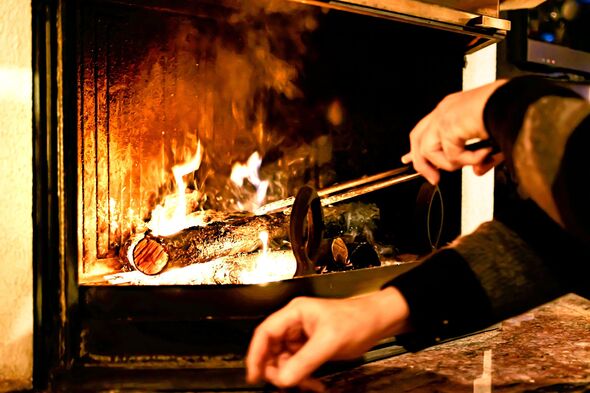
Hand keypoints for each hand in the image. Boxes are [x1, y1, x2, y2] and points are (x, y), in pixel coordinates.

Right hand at [246, 287, 410, 388]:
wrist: (377, 322)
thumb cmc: (355, 322)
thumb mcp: (329, 341)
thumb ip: (305, 361)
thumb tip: (282, 380)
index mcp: (294, 313)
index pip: (265, 332)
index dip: (255, 354)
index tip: (254, 376)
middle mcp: (293, 323)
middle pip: (272, 348)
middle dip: (277, 369)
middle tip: (287, 385)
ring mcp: (302, 336)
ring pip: (285, 360)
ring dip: (292, 375)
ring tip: (310, 386)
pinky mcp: (311, 347)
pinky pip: (298, 365)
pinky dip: (303, 376)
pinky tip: (315, 384)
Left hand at [402, 80, 507, 184]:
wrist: (517, 101)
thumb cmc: (512, 112)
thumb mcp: (494, 140)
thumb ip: (482, 157)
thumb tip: (477, 171)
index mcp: (454, 108)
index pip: (426, 128)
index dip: (416, 147)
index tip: (408, 159)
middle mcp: (445, 110)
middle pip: (416, 138)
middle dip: (421, 163)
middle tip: (433, 178)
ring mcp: (443, 117)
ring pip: (429, 151)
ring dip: (452, 163)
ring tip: (475, 158)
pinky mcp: (447, 126)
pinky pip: (450, 155)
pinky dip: (469, 160)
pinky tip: (485, 152)